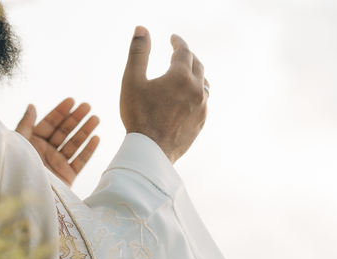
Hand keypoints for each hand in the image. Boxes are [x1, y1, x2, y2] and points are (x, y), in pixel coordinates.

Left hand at [14, 99, 99, 186]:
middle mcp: (46, 151)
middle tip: (87, 106)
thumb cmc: (19, 166)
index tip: (72, 101)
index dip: (60, 111)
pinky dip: (89, 150)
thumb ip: (26, 124)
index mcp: (33, 141)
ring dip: (86, 130)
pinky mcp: (68, 175)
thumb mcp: (19, 141)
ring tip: (96, 118)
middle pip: (64, 131)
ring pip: (75, 143)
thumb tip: (32, 106)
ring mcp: (58, 163)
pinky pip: (81, 160)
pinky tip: (96, 138)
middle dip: (76, 118)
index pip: (49, 123)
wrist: (27, 193)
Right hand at [120, 26, 207, 162]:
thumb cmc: (138, 114)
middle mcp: (197, 90)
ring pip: (204, 83)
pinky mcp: (202, 121)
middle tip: (179, 51)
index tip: (173, 38)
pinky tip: (188, 94)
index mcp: (180, 77)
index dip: (178, 42)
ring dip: (195, 73)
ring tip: (185, 70)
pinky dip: (197, 91)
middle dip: (188, 55)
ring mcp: (202, 107)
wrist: (152, 150)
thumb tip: (142, 29)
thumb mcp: (132, 80)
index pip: (184, 51)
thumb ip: (138, 52)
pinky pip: (203, 100)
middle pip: (197, 65)